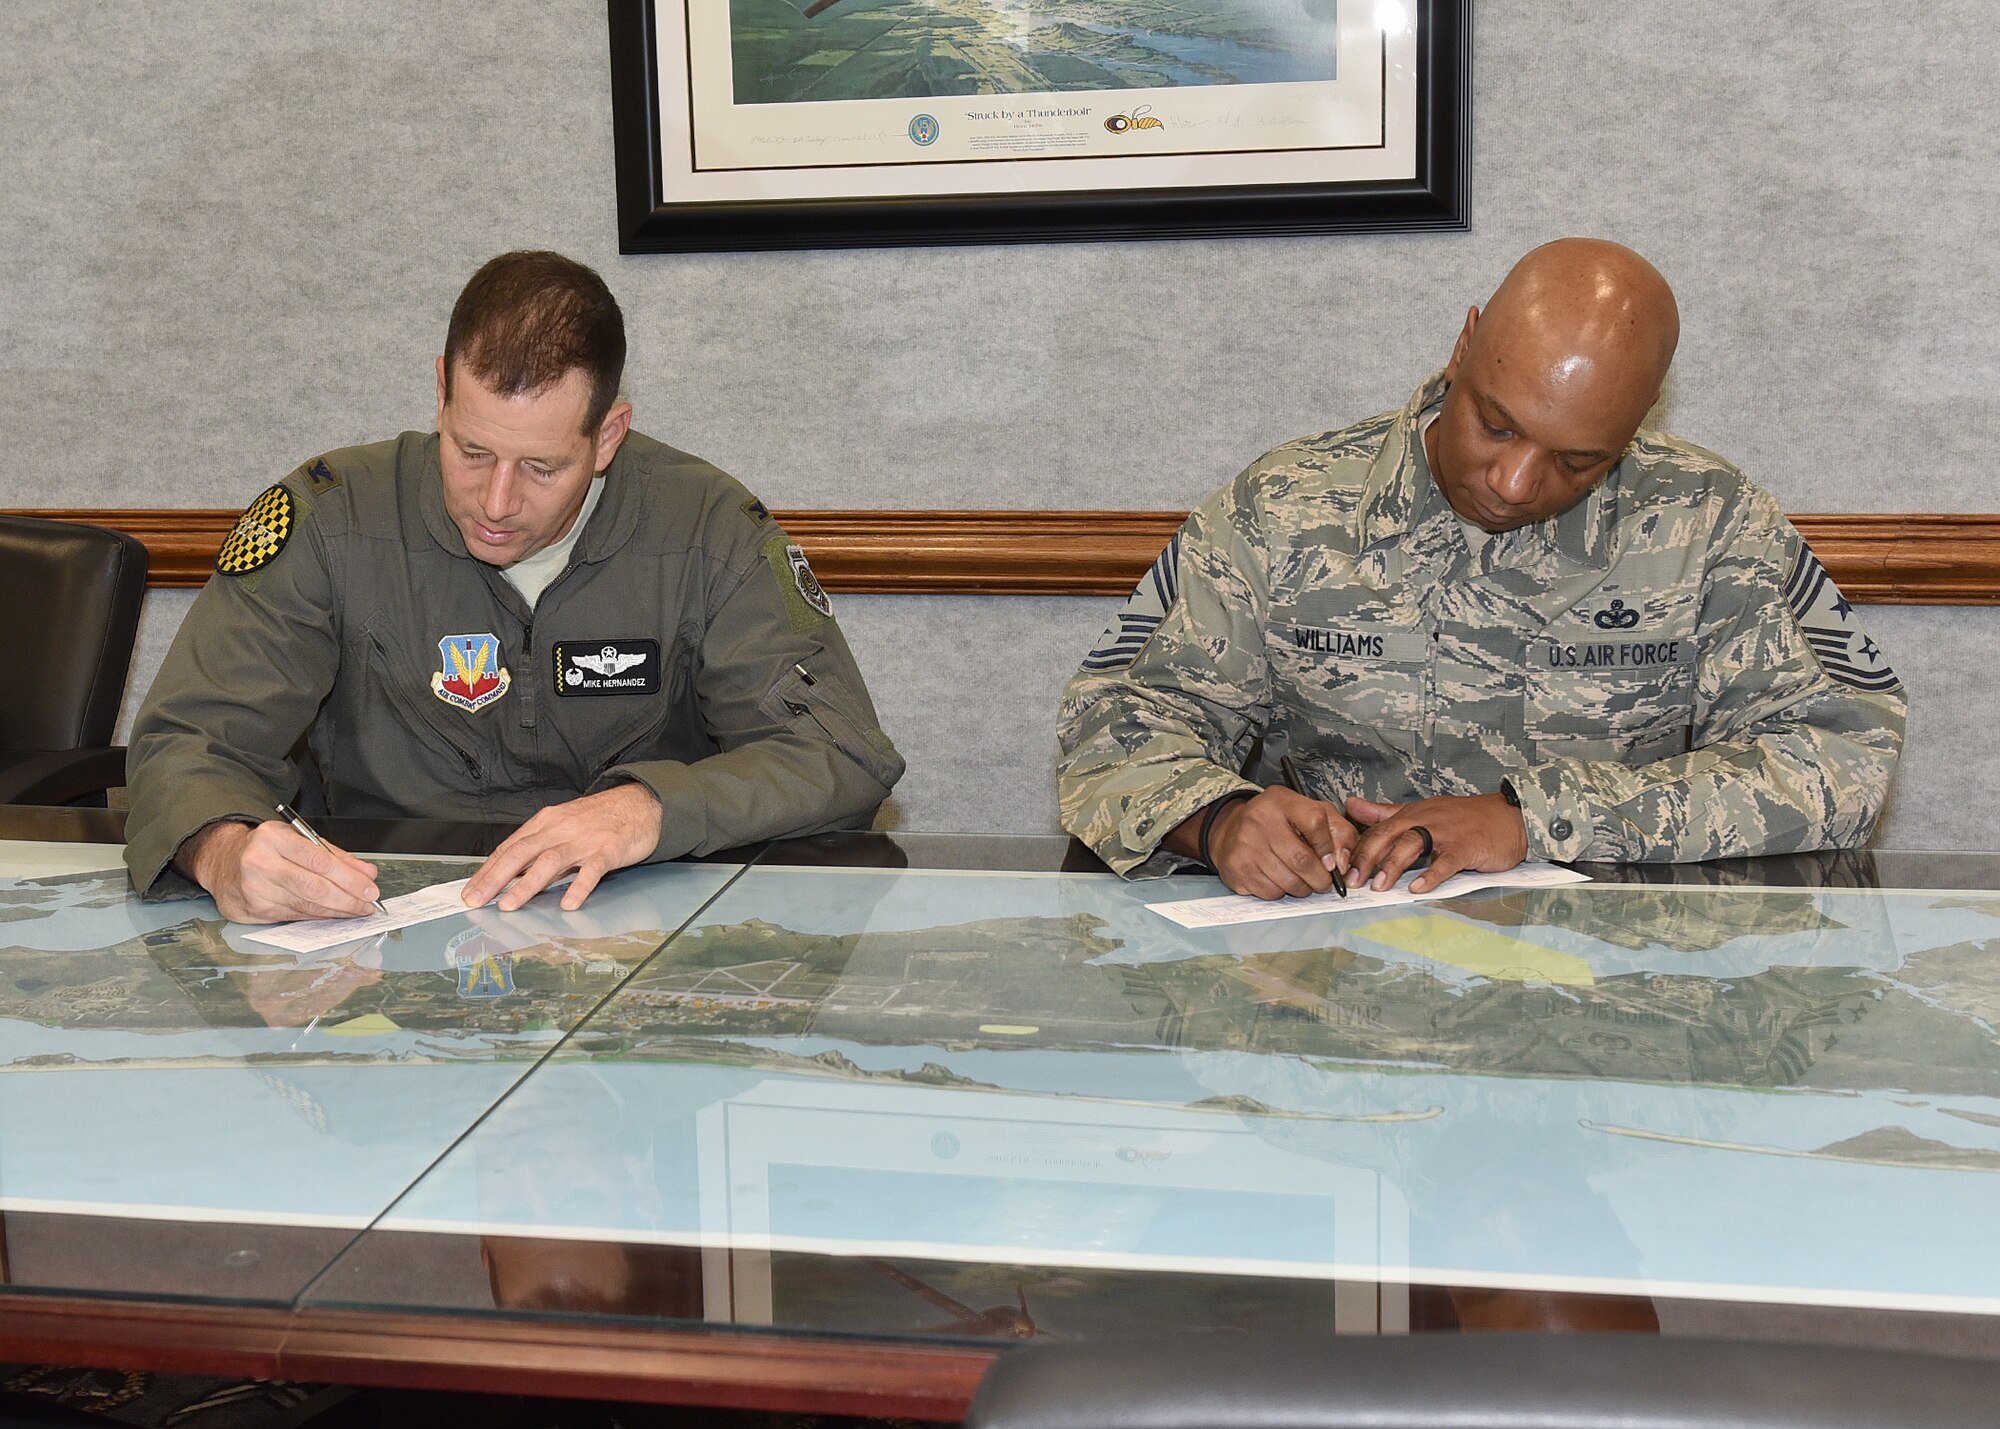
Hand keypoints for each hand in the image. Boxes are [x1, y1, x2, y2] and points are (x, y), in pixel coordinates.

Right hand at [180, 818, 380, 922]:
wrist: (223, 862)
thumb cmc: (267, 849)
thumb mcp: (299, 840)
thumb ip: (335, 856)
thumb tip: (366, 874)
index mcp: (273, 837)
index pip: (319, 861)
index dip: (348, 878)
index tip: (369, 888)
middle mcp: (259, 862)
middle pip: (313, 887)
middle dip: (347, 899)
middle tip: (368, 905)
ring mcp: (253, 888)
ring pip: (305, 905)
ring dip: (337, 911)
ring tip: (357, 911)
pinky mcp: (252, 909)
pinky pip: (294, 916)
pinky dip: (318, 917)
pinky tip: (333, 915)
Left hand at [463, 782, 662, 912]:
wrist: (640, 802)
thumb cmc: (599, 817)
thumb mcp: (564, 824)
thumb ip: (541, 846)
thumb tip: (512, 874)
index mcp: (547, 822)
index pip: (509, 847)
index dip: (488, 870)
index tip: (470, 890)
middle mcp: (561, 829)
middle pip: (521, 853)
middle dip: (495, 878)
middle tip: (476, 900)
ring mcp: (585, 839)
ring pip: (550, 861)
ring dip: (527, 884)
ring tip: (509, 905)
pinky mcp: (609, 850)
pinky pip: (591, 871)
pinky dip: (579, 887)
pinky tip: (568, 903)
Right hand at [1168, 788, 1355, 899]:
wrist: (1231, 830)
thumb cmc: (1279, 822)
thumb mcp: (1311, 813)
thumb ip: (1338, 831)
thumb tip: (1341, 863)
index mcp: (1282, 801)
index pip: (1315, 822)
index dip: (1329, 847)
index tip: (1332, 861)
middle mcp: (1259, 820)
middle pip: (1302, 860)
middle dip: (1320, 879)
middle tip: (1323, 882)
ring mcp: (1245, 846)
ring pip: (1288, 882)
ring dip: (1303, 888)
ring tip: (1302, 881)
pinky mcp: (1236, 869)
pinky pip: (1270, 892)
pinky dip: (1281, 892)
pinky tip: (1279, 880)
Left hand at [1345, 791, 1527, 893]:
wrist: (1510, 817)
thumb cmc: (1465, 818)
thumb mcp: (1422, 811)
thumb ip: (1384, 812)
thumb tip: (1351, 805)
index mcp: (1413, 813)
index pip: (1378, 830)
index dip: (1358, 850)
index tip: (1341, 869)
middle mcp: (1425, 820)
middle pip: (1389, 836)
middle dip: (1366, 858)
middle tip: (1352, 881)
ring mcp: (1446, 833)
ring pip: (1412, 845)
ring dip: (1393, 866)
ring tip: (1378, 887)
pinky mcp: (1466, 848)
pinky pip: (1445, 862)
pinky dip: (1431, 876)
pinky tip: (1417, 889)